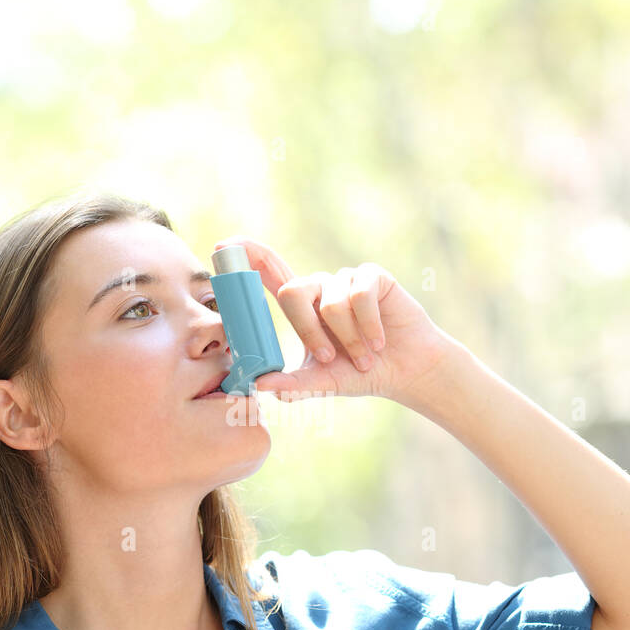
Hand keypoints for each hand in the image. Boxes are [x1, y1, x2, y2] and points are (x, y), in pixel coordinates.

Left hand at [211, 236, 453, 403]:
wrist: (406, 369)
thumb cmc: (360, 372)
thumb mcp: (323, 382)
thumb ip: (291, 383)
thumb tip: (257, 385)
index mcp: (301, 305)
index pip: (268, 271)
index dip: (246, 255)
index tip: (222, 243)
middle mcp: (319, 286)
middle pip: (292, 292)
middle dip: (309, 332)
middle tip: (329, 360)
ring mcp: (345, 278)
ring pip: (330, 302)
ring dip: (348, 338)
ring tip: (365, 356)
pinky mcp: (372, 276)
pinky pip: (359, 294)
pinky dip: (368, 325)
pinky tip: (379, 339)